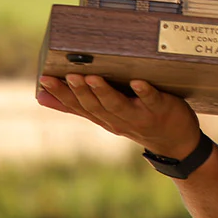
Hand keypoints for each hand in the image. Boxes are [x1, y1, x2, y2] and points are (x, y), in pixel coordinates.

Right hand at [37, 73, 202, 158]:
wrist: (175, 142)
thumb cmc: (137, 121)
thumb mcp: (104, 116)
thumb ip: (76, 106)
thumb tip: (41, 97)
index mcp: (103, 118)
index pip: (77, 106)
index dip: (61, 94)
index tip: (45, 79)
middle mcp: (118, 119)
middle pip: (95, 106)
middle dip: (80, 91)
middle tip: (69, 75)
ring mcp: (139, 115)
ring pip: (117, 105)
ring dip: (104, 92)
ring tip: (92, 77)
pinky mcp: (161, 109)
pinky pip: (151, 100)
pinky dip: (144, 91)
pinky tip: (138, 82)